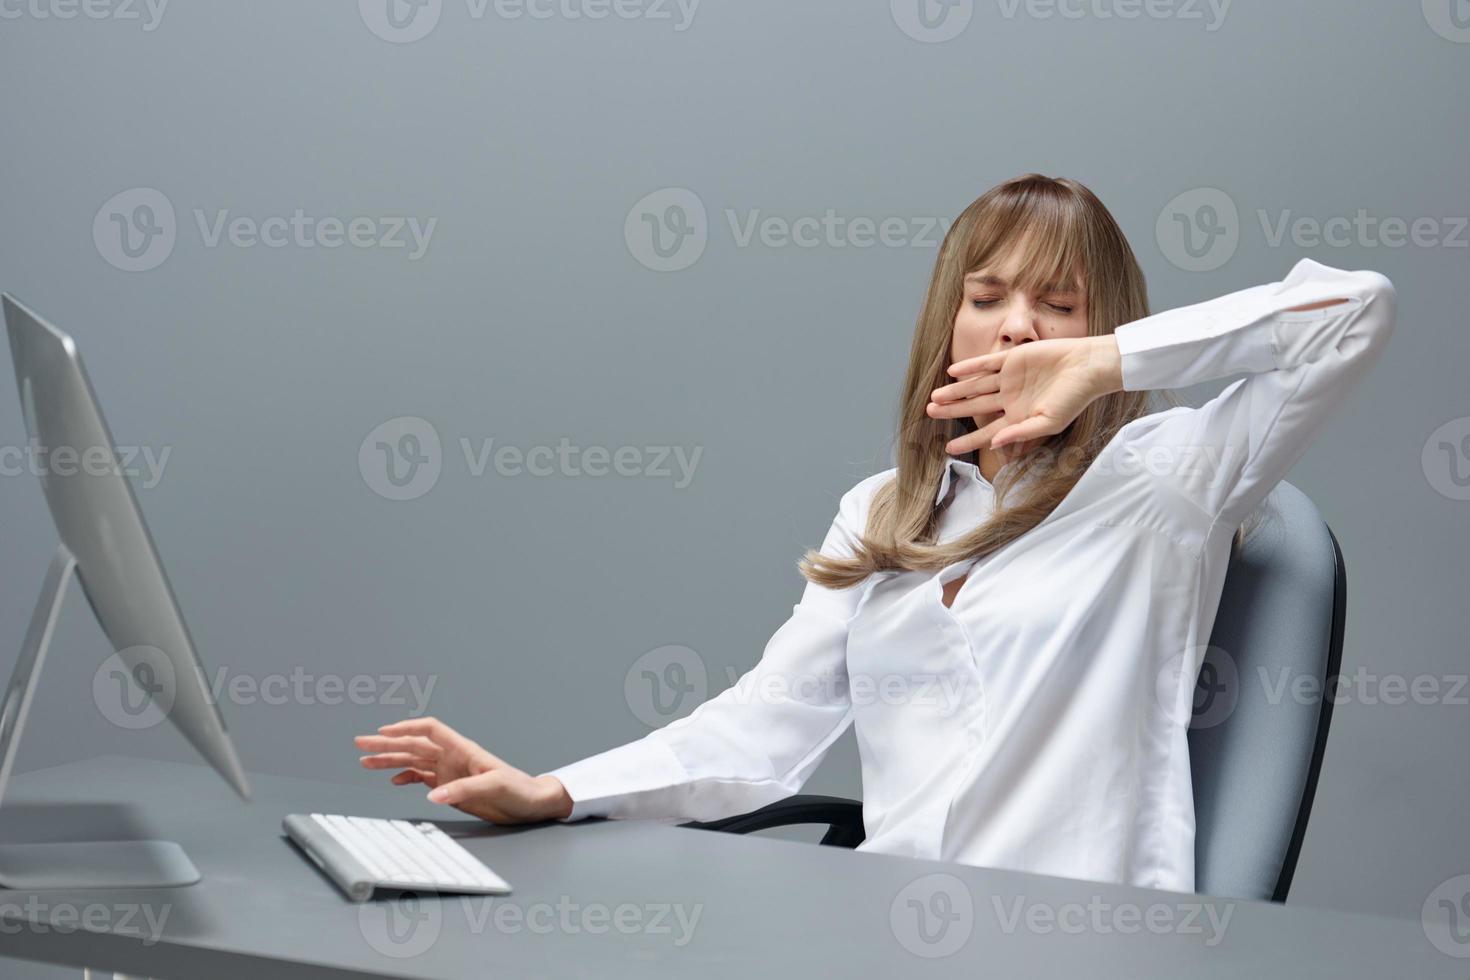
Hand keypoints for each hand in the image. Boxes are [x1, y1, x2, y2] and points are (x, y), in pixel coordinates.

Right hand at [355, 717, 572, 823]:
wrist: (531, 804)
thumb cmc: (519, 789)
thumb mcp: (493, 788)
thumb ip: (462, 790)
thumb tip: (432, 795)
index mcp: (463, 749)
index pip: (429, 730)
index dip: (406, 728)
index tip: (383, 732)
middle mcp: (452, 757)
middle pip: (414, 744)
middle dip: (386, 743)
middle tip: (360, 743)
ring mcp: (450, 771)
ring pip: (413, 760)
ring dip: (389, 760)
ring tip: (365, 761)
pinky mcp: (450, 787)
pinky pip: (421, 777)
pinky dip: (405, 776)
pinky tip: (392, 779)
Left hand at [927, 336, 1121, 458]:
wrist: (1087, 367)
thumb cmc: (1073, 398)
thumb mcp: (1049, 422)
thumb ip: (1021, 433)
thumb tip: (996, 444)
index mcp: (1018, 418)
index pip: (987, 432)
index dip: (968, 441)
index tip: (948, 448)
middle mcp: (1010, 399)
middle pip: (974, 408)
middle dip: (952, 411)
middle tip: (930, 414)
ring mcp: (1009, 379)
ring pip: (975, 387)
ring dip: (955, 392)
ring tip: (934, 398)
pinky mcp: (1012, 359)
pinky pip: (985, 364)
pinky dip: (969, 368)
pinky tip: (952, 373)